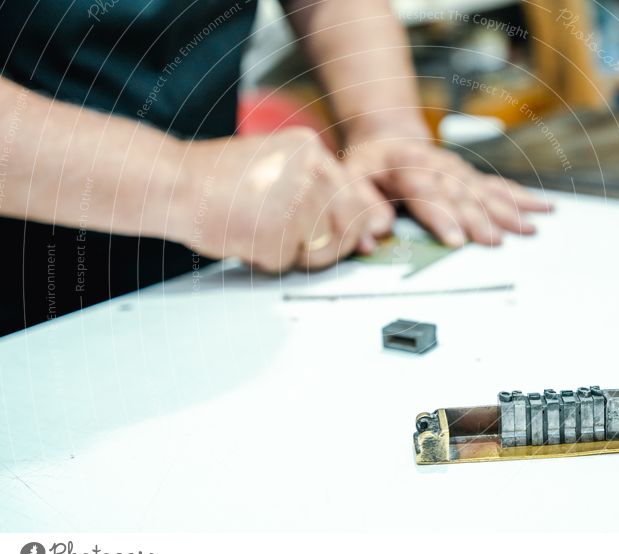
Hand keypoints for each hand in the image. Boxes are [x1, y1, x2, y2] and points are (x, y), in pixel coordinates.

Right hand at [171, 128, 393, 271]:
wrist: (174, 182)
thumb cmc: (220, 181)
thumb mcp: (280, 171)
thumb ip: (323, 196)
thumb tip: (369, 234)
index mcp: (312, 149)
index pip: (357, 198)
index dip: (348, 225)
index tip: (335, 234)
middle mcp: (311, 169)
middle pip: (346, 228)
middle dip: (323, 244)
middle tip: (289, 236)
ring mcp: (296, 200)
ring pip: (322, 251)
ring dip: (293, 253)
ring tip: (262, 231)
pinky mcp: (277, 231)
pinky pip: (286, 264)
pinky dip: (264, 261)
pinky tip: (244, 237)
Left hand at [342, 136, 551, 246]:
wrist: (386, 136)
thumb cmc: (367, 164)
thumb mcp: (350, 179)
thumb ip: (361, 207)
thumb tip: (372, 236)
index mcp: (405, 166)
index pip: (426, 194)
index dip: (442, 218)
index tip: (456, 241)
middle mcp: (437, 167)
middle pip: (461, 196)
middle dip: (480, 221)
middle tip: (497, 243)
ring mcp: (456, 171)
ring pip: (484, 192)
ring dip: (508, 212)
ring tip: (530, 229)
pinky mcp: (469, 176)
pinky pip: (496, 187)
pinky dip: (520, 198)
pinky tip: (541, 207)